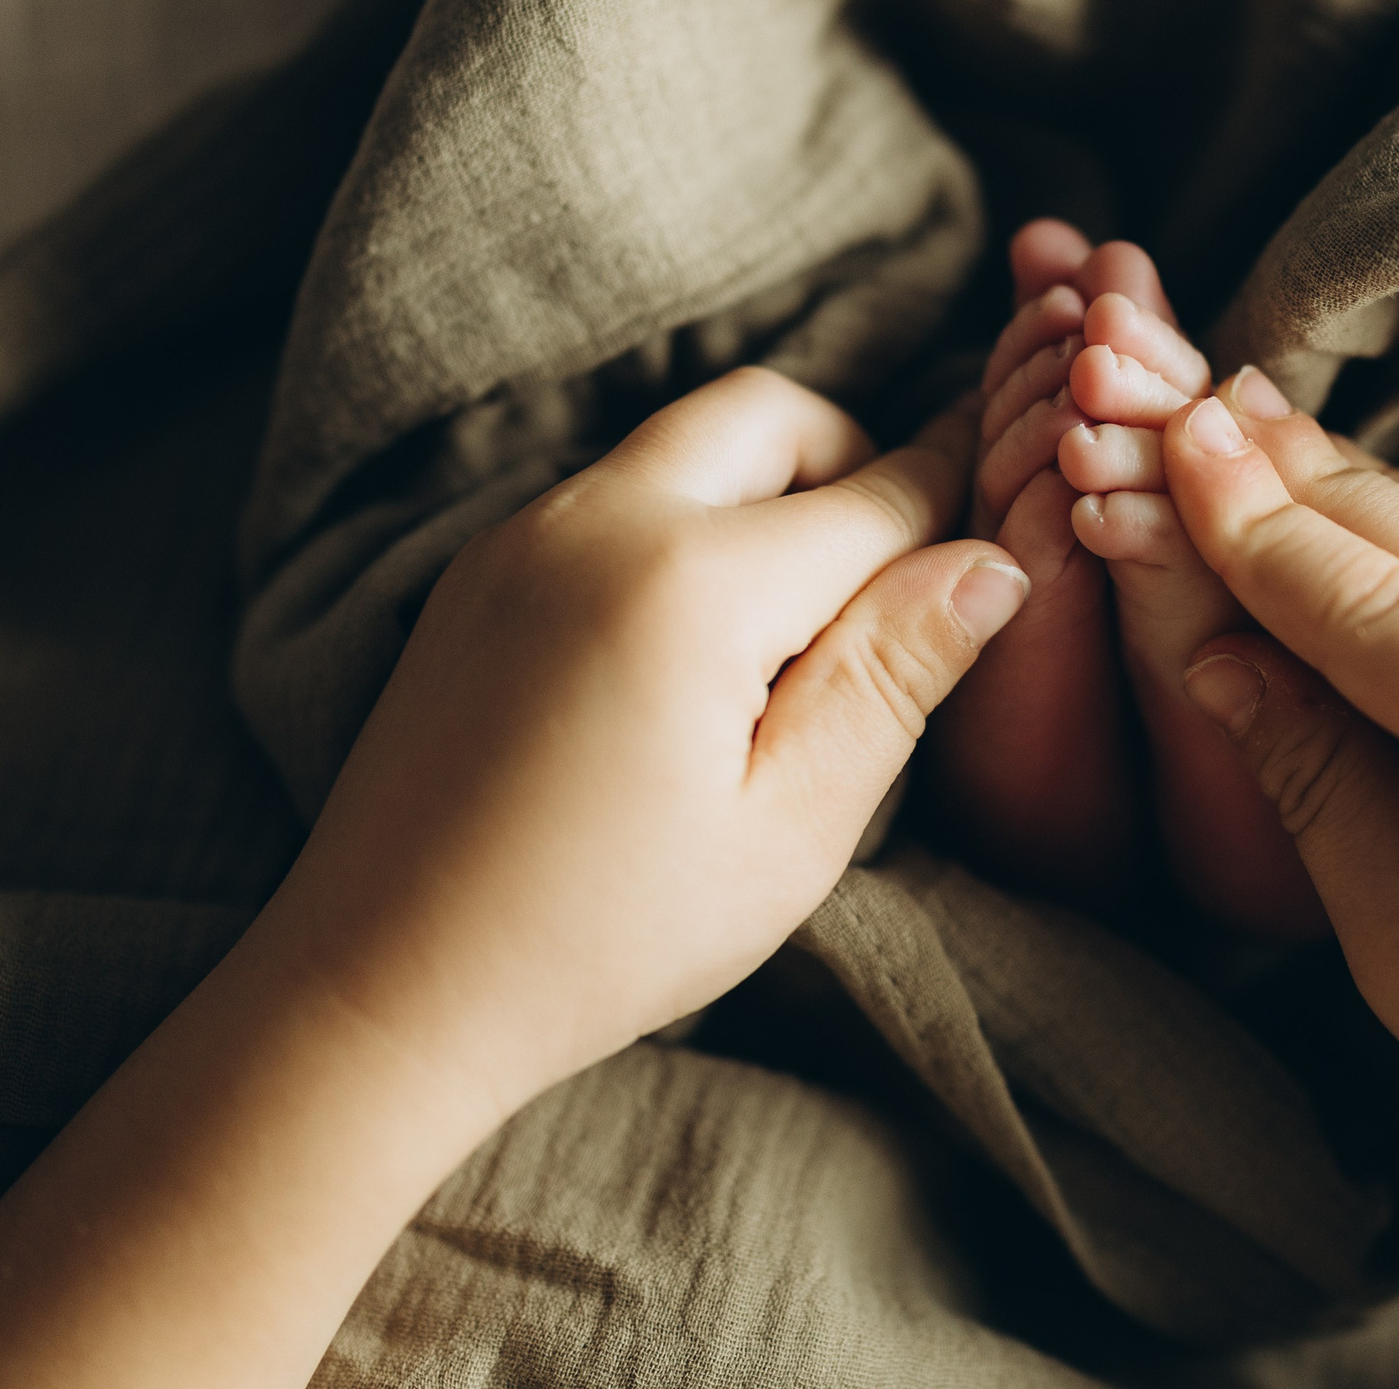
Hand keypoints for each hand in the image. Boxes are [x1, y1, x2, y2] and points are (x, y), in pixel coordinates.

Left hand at [0, 366, 1026, 1388]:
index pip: (873, 496)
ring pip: (682, 441)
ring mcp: (522, 536)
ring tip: (795, 628)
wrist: (381, 986)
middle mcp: (598, 521)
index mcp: (691, 585)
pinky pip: (612, 490)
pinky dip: (682, 519)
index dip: (958, 499)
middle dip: (852, 460)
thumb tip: (994, 563)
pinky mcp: (477, 570)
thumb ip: (893, 677)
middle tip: (889, 573)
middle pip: (769, 412)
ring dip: (763, 488)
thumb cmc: (598, 937)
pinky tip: (696, 646)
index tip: (1018, 499)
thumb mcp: (787, 831)